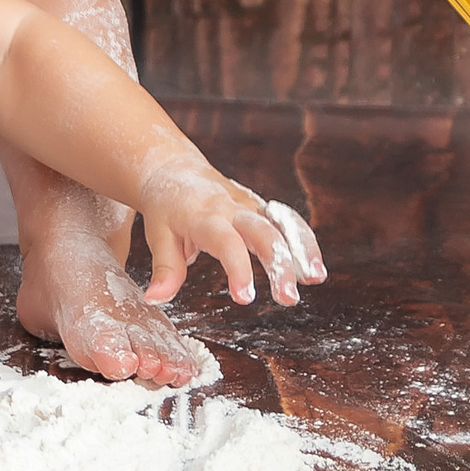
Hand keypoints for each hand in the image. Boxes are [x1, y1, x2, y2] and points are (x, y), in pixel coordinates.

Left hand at [134, 157, 324, 306]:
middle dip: (280, 264)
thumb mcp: (159, 237)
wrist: (175, 171)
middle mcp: (233, 208)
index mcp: (205, 217)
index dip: (239, 270)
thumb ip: (165, 270)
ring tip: (315, 278)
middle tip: (288, 298)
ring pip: (284, 223)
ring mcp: (252, 205)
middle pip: (264, 233)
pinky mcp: (263, 208)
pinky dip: (305, 242)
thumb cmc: (166, 209)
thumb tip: (154, 299)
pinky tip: (314, 269)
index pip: (227, 243)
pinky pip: (289, 222)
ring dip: (303, 249)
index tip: (246, 298)